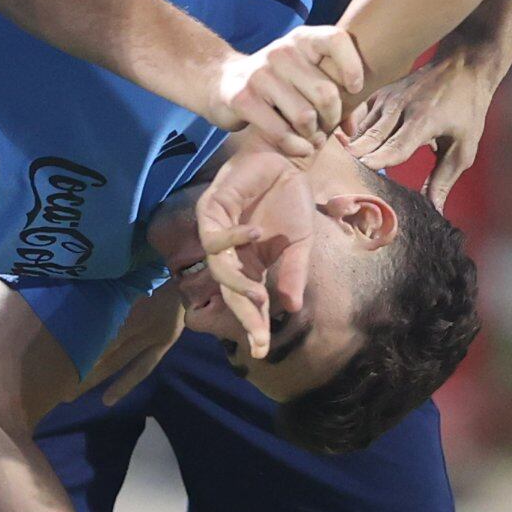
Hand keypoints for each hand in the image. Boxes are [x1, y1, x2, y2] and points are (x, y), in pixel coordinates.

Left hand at [179, 138, 318, 356]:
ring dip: (237, 285)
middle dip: (244, 316)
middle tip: (256, 338)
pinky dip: (235, 237)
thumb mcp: (300, 243)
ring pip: (218, 269)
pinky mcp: (211, 211)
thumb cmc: (290, 200)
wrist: (287, 160)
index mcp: (251, 265)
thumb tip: (291, 309)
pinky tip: (256, 234)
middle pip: (231, 292)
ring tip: (258, 296)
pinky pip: (215, 235)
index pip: (251, 302)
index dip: (256, 325)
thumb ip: (293, 273)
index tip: (262, 350)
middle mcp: (231, 255)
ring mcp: (218, 234)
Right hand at [216, 26, 360, 153]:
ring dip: (313, 135)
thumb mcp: (305, 76)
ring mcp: (260, 74)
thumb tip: (351, 127)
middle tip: (326, 126)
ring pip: (305, 116)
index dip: (352, 66)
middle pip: (326, 92)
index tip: (355, 89)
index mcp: (302, 40)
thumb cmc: (277, 82)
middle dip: (331, 118)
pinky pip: (280, 131)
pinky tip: (299, 147)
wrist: (223, 81)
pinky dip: (295, 146)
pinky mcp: (243, 98)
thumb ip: (334, 95)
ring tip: (311, 137)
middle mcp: (281, 52)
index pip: (336, 40)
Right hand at [346, 40, 509, 195]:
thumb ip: (445, 178)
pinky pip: (359, 118)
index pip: (394, 146)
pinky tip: (347, 151)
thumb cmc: (467, 108)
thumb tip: (434, 209)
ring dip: (351, 151)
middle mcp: (400, 108)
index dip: (376, 163)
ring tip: (337, 172)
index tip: (360, 178)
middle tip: (341, 183)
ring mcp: (387, 98)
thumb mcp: (464, 146)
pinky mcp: (380, 94)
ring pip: (361, 129)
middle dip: (356, 161)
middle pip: (370, 139)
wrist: (463, 65)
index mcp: (423, 121)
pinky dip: (352, 135)